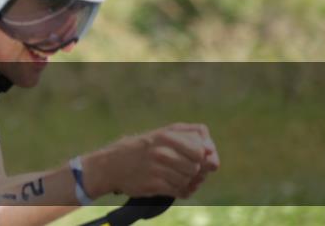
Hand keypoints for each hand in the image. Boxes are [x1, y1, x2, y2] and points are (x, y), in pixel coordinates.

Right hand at [82, 123, 219, 199]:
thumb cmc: (142, 148)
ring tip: (174, 176)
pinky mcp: (154, 184)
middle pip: (197, 166)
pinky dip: (179, 190)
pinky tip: (170, 185)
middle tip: (185, 169)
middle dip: (196, 170)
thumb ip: (190, 137)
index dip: (205, 156)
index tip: (198, 158)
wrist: (111, 165)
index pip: (201, 149)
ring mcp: (157, 167)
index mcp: (166, 134)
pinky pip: (179, 190)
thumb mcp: (163, 133)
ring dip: (186, 181)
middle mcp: (162, 149)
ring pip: (189, 179)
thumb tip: (213, 156)